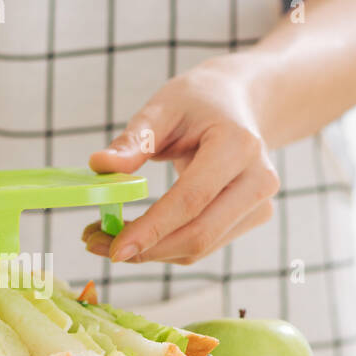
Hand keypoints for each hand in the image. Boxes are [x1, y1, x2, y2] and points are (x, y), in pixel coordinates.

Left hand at [84, 59, 278, 264]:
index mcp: (238, 145)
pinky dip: (164, 247)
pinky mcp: (251, 220)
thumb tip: (100, 165)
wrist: (239, 104)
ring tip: (104, 237)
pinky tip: (136, 235)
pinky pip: (202, 245)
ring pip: (199, 248)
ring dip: (150, 252)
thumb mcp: (163, 108)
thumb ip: (133, 140)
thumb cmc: (198, 102)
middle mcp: (258, 180)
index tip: (113, 248)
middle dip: (145, 249)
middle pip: (199, 234)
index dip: (152, 229)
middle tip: (95, 243)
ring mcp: (259, 204)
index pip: (192, 199)